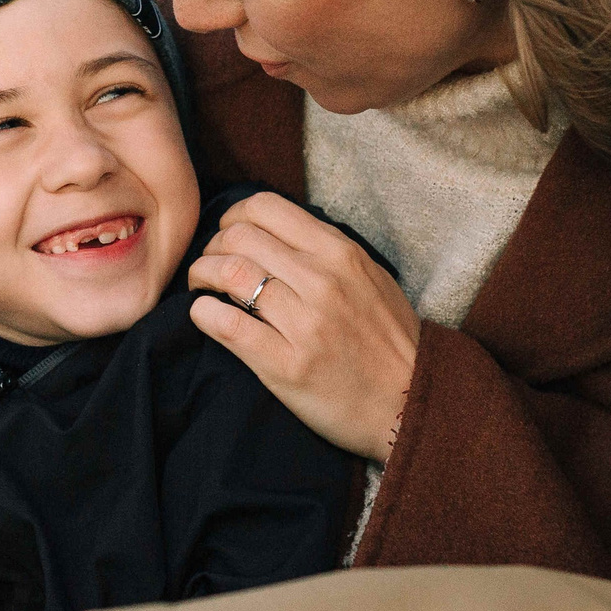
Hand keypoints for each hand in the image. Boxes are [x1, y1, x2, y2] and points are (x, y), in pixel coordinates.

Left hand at [186, 191, 419, 461]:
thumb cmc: (390, 341)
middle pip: (239, 237)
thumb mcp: (372, 279)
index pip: (266, 207)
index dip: (234, 216)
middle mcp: (322, 281)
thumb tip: (278, 232)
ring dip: (201, 274)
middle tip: (209, 264)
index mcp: (341, 254)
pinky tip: (204, 315)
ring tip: (201, 285)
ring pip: (229, 274)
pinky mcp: (287, 365)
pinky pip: (227, 326)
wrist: (410, 403)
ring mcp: (305, 324)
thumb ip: (329, 252)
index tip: (228, 234)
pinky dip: (203, 313)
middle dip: (212, 246)